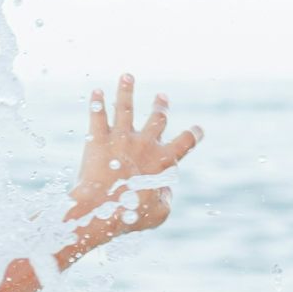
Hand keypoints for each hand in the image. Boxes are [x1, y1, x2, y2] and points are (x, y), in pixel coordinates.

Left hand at [67, 73, 201, 238]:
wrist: (98, 209)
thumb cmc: (129, 215)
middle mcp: (145, 143)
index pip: (185, 142)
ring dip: (127, 90)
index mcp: (164, 160)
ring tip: (127, 76)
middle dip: (161, 107)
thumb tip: (165, 190)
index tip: (197, 130)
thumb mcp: (158, 214)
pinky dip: (97, 102)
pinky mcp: (98, 139)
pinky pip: (97, 115)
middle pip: (157, 119)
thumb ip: (166, 200)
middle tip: (162, 97)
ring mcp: (121, 138)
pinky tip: (95, 91)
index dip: (193, 134)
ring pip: (125, 107)